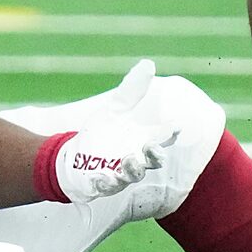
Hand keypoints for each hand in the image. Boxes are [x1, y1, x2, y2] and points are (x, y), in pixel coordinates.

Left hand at [50, 66, 177, 203]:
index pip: (162, 136)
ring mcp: (120, 173)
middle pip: (153, 161)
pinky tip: (99, 177)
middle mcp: (135, 157)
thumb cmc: (102, 133)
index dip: (170, 132)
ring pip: (133, 176)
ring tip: (127, 160)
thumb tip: (149, 63)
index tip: (175, 126)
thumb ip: (132, 91)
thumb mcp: (115, 109)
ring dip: (132, 170)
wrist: (76, 157)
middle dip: (154, 156)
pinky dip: (104, 183)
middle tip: (151, 147)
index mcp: (141, 139)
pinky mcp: (102, 184)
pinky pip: (106, 187)